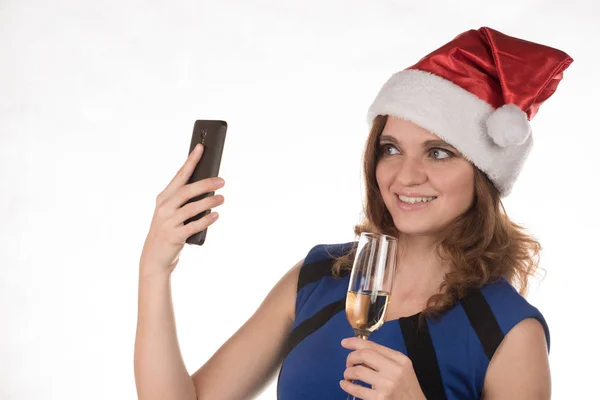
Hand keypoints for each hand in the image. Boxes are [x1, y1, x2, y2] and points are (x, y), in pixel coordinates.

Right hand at [139, 143, 224, 278]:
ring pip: (192, 208)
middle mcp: (164, 207)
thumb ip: (185, 200)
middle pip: (187, 191)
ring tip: (222, 199)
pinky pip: (194, 226)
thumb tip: (210, 186)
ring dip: (209, 202)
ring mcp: (168, 222)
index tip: (201, 147)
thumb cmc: (168, 230)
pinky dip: (206, 220)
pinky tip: (216, 215)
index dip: (191, 161)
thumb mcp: (171, 212)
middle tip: (222, 181)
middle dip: (205, 184)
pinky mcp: (174, 236)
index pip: (179, 175)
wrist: (154, 257)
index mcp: (163, 197)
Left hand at [340, 337, 426, 399]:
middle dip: (351, 358)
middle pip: (364, 355)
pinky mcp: (380, 399)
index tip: (344, 343)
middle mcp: (394, 370)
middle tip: (348, 364)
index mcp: (400, 359)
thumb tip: (360, 350)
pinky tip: (345, 384)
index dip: (355, 342)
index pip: (373, 346)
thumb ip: (385, 359)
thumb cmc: (406, 388)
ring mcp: (387, 385)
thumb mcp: (402, 369)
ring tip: (348, 376)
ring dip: (348, 373)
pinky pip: (356, 389)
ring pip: (357, 371)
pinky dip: (347, 385)